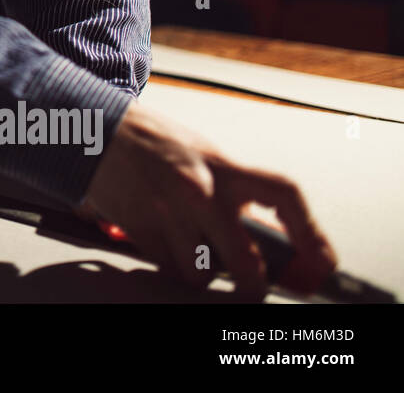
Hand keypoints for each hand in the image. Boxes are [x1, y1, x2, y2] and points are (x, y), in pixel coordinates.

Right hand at [81, 101, 337, 299]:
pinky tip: (168, 243)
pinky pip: (168, 267)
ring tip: (197, 253)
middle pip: (245, 259)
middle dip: (255, 283)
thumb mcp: (204, 154)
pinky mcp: (139, 230)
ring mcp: (167, 214)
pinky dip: (173, 264)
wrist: (97, 130)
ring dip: (203, 272)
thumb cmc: (154, 142)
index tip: (321, 257)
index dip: (310, 230)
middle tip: (256, 287)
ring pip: (201, 273)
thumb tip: (268, 232)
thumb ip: (233, 188)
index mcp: (221, 166)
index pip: (283, 194)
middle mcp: (198, 191)